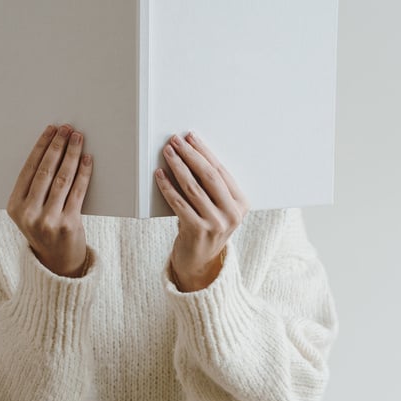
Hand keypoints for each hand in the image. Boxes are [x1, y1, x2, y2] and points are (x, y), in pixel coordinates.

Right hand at [7, 123, 92, 276]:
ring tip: (78, 139)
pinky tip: (87, 160)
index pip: (29, 169)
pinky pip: (78, 192)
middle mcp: (28, 213)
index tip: (51, 130)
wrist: (58, 264)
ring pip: (62, 179)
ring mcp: (48, 220)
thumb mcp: (29, 213)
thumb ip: (34, 189)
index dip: (41, 147)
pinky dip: (84, 173)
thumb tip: (52, 150)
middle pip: (45, 171)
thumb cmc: (45, 231)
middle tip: (67, 130)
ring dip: (72, 155)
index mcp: (14, 207)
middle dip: (58, 146)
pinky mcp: (68, 224)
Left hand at [155, 131, 249, 290]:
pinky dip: (167, 187)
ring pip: (193, 187)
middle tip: (176, 141)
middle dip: (190, 154)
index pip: (220, 170)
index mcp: (241, 203)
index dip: (204, 151)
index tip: (191, 137)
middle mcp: (232, 213)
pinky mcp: (198, 231)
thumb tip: (190, 153)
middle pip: (208, 176)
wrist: (199, 262)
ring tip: (168, 153)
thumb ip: (211, 187)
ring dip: (178, 166)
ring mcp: (216, 224)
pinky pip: (179, 203)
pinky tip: (160, 175)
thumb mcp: (217, 208)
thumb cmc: (205, 228)